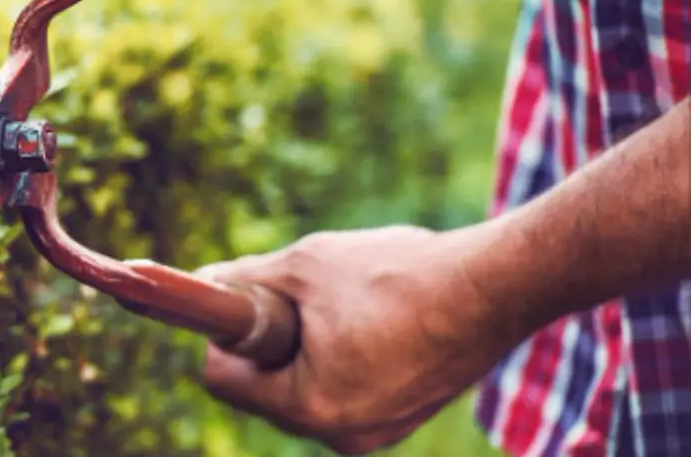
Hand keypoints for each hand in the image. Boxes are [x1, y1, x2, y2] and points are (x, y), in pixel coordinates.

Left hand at [196, 225, 523, 455]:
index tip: (239, 299)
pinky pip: (346, 390)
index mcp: (310, 406)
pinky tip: (374, 318)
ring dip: (307, 346)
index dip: (220, 334)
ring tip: (344, 304)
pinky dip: (343, 356)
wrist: (493, 287)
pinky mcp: (402, 419)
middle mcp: (341, 435)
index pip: (222, 380)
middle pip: (264, 390)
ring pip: (306, 389)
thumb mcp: (304, 265)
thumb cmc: (396, 274)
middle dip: (268, 341)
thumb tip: (206, 283)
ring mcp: (376, 433)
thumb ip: (245, 280)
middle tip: (296, 295)